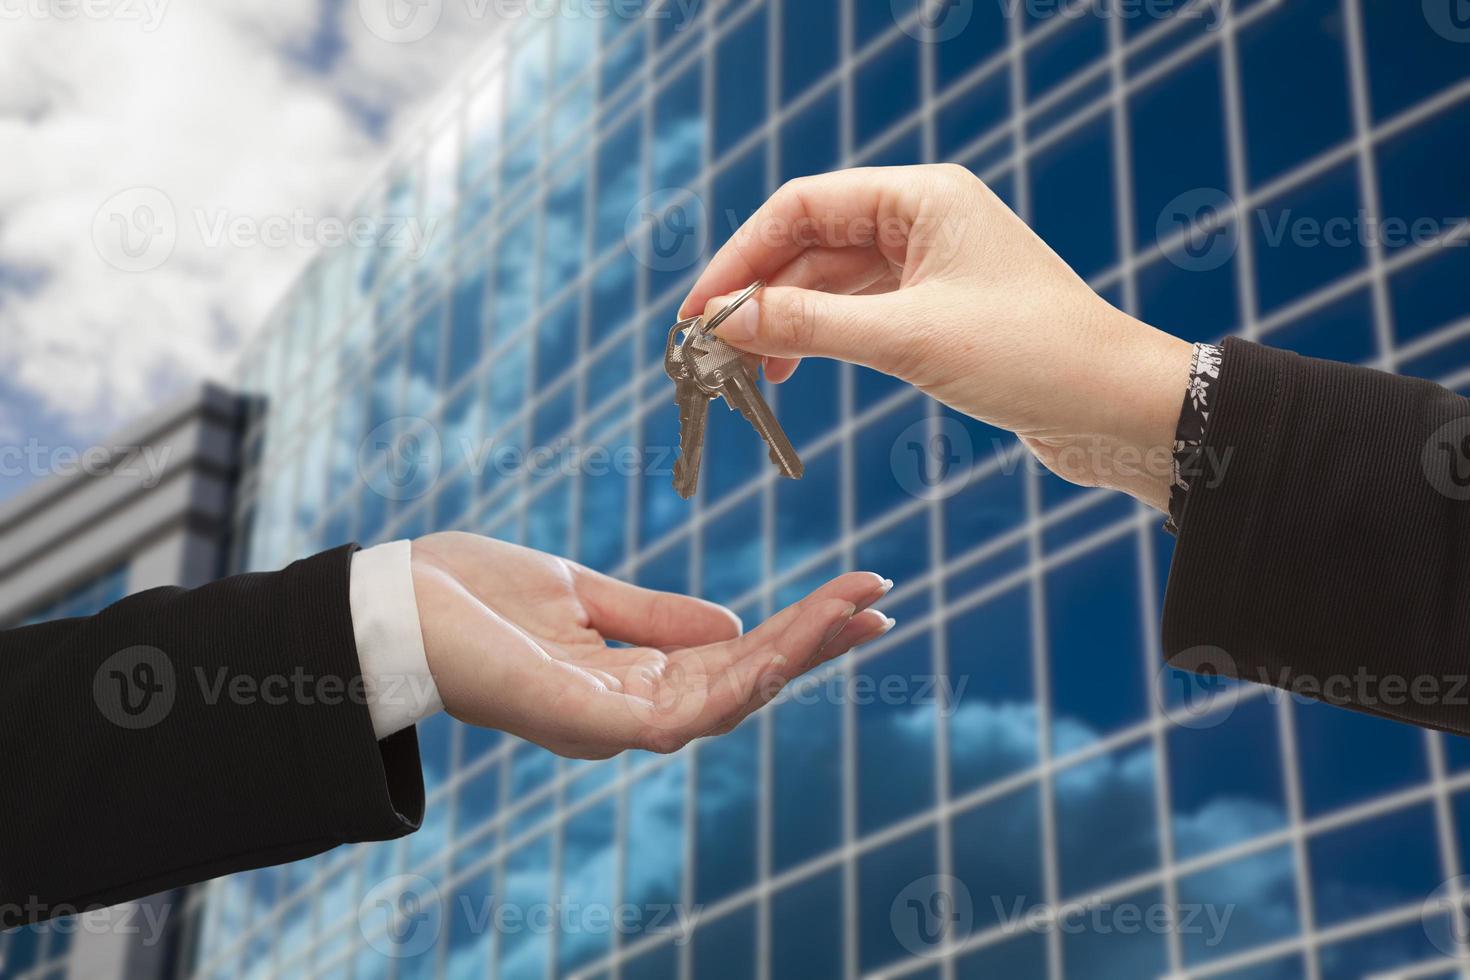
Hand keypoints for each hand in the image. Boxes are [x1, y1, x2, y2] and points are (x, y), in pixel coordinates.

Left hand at [408, 532, 893, 757]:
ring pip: (727, 699)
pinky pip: (683, 711)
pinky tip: (784, 644)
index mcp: (626, 679)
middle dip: (813, 645)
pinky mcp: (587, 721)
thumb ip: (652, 615)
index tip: (852, 595)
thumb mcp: (579, 592)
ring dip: (795, 655)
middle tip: (880, 602)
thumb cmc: (468, 595)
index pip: (729, 661)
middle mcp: (625, 712)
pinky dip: (742, 677)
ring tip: (854, 611)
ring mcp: (608, 722)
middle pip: (742, 685)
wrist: (387, 599)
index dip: (792, 633)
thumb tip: (731, 624)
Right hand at [680, 165, 1194, 511]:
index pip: (803, 206)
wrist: (1119, 411)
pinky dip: (819, 340)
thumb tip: (726, 321)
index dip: (741, 257)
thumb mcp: (909, 339)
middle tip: (709, 347)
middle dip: (758, 294)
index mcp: (923, 197)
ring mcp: (930, 267)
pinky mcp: (937, 313)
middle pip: (811, 244)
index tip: (699, 309)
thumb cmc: (1034, 357)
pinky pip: (858, 315)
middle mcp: (924, 221)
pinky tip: (789, 371)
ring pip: (831, 284)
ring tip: (744, 371)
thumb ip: (811, 326)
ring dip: (785, 323)